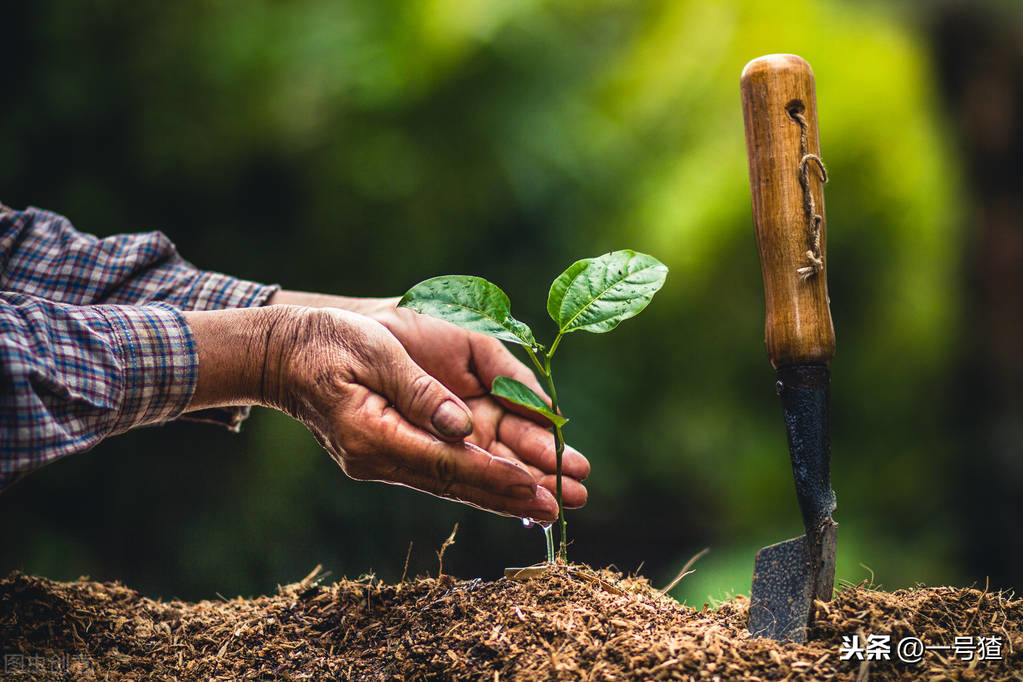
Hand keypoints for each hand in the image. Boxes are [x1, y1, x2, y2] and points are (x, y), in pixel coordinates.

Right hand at [267, 291, 589, 507]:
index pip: (445, 464)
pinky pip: (450, 467)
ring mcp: (391, 455)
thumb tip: (461, 427)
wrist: (286, 354)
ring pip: (461, 478)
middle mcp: (385, 456)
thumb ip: (418, 390)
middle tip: (567, 503)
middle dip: (515, 493)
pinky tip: (522, 484)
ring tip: (562, 497)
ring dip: (510, 488)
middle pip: (460, 481)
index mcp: (374, 437)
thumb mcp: (373, 352)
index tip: (537, 485)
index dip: (493, 475)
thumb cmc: (326, 342)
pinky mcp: (398, 446)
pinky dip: (487, 476)